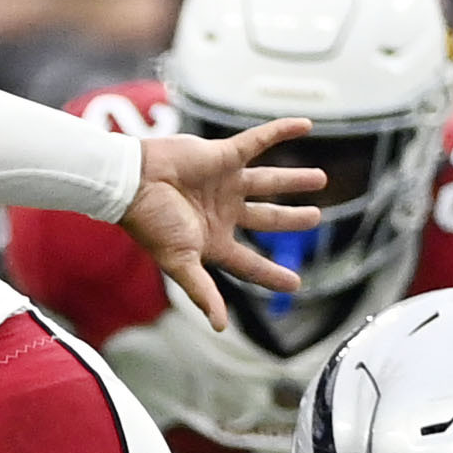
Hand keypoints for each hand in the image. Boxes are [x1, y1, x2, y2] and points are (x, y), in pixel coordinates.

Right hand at [124, 122, 317, 331]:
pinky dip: (281, 132)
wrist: (131, 181)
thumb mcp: (180, 262)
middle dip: (291, 220)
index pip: (250, 263)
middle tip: (316, 219)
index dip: (272, 274)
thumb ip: (202, 292)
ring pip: (268, 181)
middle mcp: (223, 212)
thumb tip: (220, 327)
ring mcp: (224, 183)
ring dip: (294, 179)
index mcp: (214, 241)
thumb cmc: (151, 223)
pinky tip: (305, 125)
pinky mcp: (223, 155)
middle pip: (267, 218)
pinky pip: (258, 141)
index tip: (296, 284)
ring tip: (320, 178)